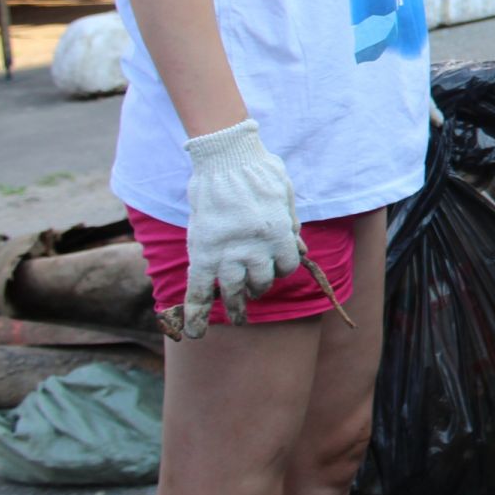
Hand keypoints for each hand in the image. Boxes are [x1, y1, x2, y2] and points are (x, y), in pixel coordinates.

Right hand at [180, 119, 303, 338]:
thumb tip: (300, 253)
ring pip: (234, 290)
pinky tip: (194, 333)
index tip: (275, 263)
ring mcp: (226, 252)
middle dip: (261, 284)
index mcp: (278, 235)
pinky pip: (198, 289)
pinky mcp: (201, 253)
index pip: (286, 267)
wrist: (224, 160)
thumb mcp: (286, 198)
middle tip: (255, 287)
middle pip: (262, 281)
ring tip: (238, 319)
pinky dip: (195, 312)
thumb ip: (291, 227)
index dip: (282, 267)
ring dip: (236, 307)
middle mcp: (253, 248)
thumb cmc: (260, 173)